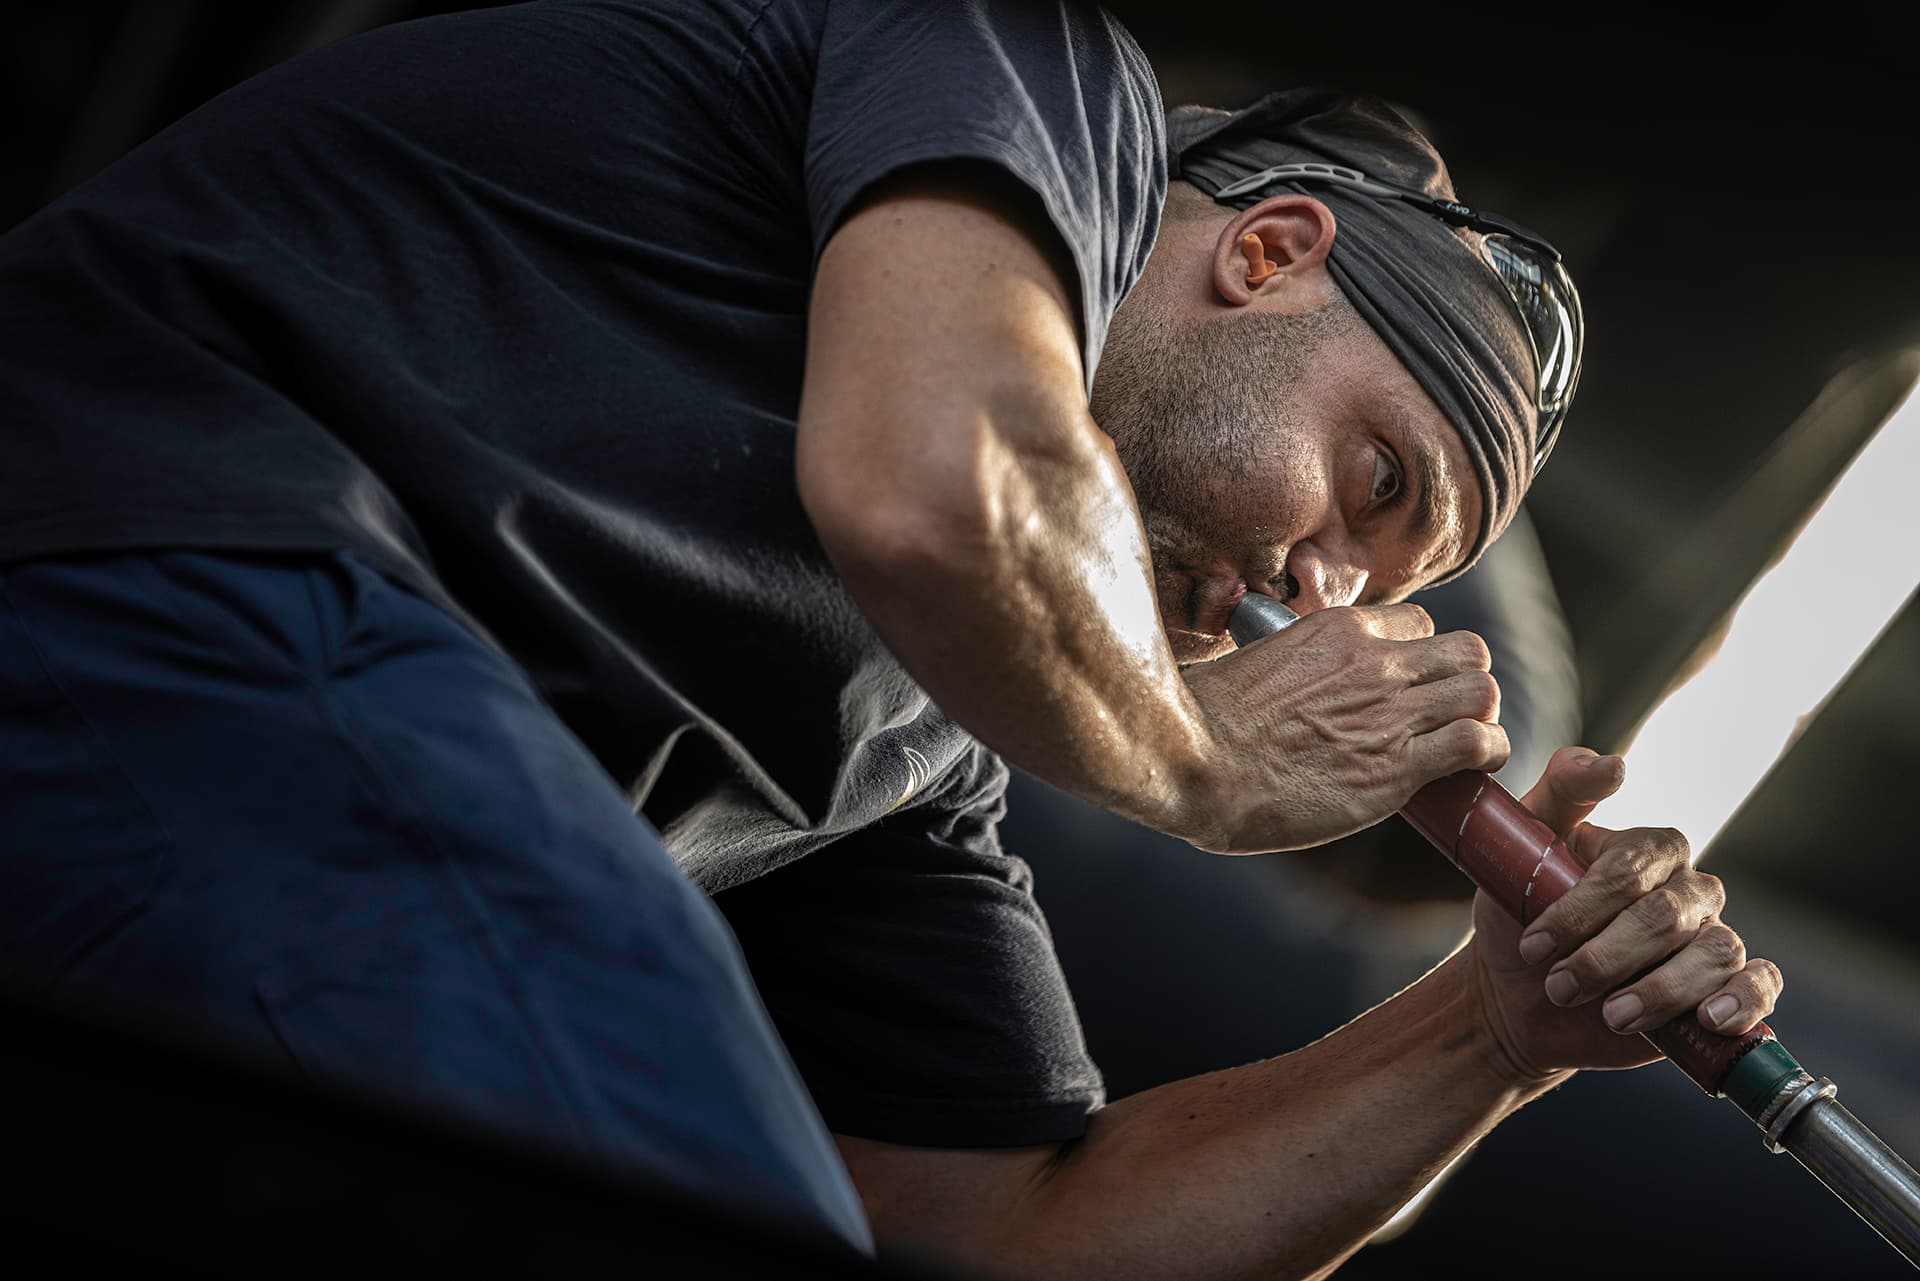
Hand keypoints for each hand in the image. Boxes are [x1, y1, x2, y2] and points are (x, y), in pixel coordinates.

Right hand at [1179, 603, 1509, 852]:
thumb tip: (1280, 680)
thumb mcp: (1249, 663)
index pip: (1418, 624)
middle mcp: (1372, 662)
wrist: (1189, 760)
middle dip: (1464, 683)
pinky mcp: (1395, 767)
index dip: (1421, 658)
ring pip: (1483, 691)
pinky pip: (1476, 744)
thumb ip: (1287, 664)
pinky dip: (1486, 756)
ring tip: (1467, 746)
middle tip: (1447, 716)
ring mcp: (1388, 712)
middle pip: (1466, 651)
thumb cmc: (1200, 720)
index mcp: (1334, 630)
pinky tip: (1470, 773)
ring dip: (1482, 719)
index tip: (1410, 687)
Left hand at [1465, 746, 1785, 1083]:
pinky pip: (1761, 984)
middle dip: (1605, 957)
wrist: (1521, 995)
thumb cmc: (1522, 916)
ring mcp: (1712, 938)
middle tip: (1559, 986)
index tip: (1534, 945)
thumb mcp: (1521, 848)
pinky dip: (1744, 1000)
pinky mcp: (1726, 989)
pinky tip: (1709, 1018)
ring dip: (1658, 990)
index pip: (1628, 871)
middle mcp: (1690, 889)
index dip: (1579, 910)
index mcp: (1649, 850)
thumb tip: (1615, 765)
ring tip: (1611, 1016)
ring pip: (1714, 953)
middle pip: (1665, 917)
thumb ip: (1563, 790)